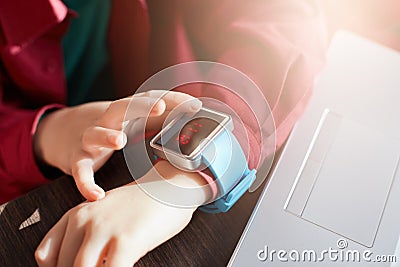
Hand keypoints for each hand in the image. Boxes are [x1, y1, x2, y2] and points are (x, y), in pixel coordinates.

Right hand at [34, 90, 201, 200]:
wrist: (70, 132)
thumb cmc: (114, 126)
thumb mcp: (137, 118)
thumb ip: (164, 118)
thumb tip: (197, 116)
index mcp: (127, 110)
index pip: (149, 99)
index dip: (171, 99)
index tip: (194, 105)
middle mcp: (109, 120)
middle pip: (122, 107)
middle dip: (141, 106)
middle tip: (160, 107)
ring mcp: (91, 138)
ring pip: (95, 134)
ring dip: (106, 135)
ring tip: (120, 141)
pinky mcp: (77, 157)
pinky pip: (79, 170)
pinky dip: (85, 182)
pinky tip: (97, 196)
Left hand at [35, 160, 209, 266]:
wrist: (170, 186)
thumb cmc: (140, 205)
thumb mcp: (103, 213)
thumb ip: (85, 237)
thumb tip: (80, 263)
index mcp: (75, 215)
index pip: (45, 255)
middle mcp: (84, 221)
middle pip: (65, 266)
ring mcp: (104, 229)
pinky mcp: (126, 240)